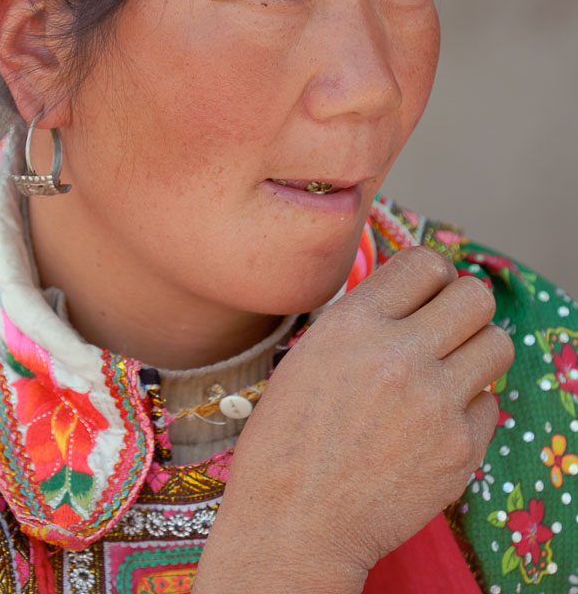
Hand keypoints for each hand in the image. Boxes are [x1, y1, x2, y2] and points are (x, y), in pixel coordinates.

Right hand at [194, 246, 514, 592]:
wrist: (295, 523)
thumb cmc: (288, 439)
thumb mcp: (310, 355)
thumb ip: (364, 321)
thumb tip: (412, 299)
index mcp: (354, 323)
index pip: (426, 262)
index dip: (433, 276)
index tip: (429, 295)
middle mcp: (399, 354)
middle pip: (476, 296)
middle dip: (465, 308)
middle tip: (447, 329)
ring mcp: (435, 402)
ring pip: (497, 345)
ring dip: (476, 353)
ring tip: (450, 373)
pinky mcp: (459, 448)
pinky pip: (490, 404)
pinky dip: (469, 409)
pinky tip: (436, 424)